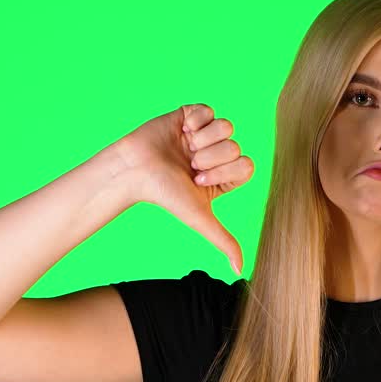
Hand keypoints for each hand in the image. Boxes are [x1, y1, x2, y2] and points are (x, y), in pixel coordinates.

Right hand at [113, 103, 253, 274]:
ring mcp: (205, 133)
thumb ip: (224, 241)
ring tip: (184, 149)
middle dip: (210, 157)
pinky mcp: (191, 115)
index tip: (198, 179)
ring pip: (226, 126)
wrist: (134, 170)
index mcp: (225, 175)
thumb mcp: (200, 218)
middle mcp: (218, 154)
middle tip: (188, 165)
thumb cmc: (165, 195)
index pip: (246, 165)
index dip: (223, 171)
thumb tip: (240, 271)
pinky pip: (209, 110)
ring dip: (202, 139)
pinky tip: (180, 131)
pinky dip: (194, 120)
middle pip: (235, 145)